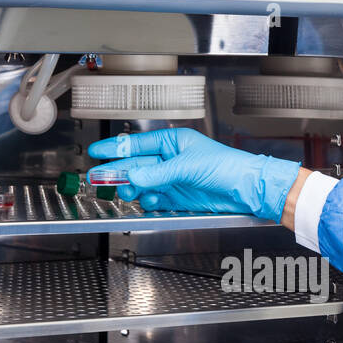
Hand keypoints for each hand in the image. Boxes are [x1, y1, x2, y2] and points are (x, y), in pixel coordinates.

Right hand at [87, 127, 301, 218]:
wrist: (245, 189)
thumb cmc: (226, 166)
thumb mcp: (188, 167)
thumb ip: (158, 174)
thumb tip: (134, 178)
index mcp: (172, 141)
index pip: (137, 144)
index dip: (115, 148)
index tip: (97, 152)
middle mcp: (170, 159)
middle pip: (135, 166)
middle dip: (119, 173)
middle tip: (100, 179)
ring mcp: (172, 178)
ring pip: (142, 184)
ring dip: (134, 190)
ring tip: (130, 193)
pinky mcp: (177, 196)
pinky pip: (154, 199)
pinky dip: (150, 201)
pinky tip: (152, 200)